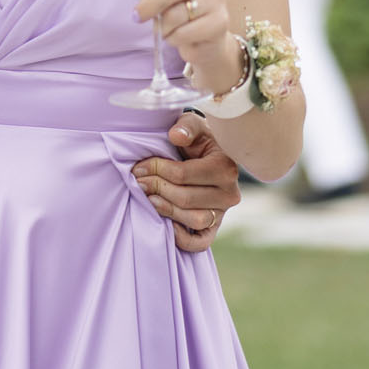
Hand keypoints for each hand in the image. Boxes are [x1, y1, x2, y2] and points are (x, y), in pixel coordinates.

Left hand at [132, 116, 241, 252]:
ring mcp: (223, 212)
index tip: (138, 167)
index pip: (184, 174)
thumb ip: (185, 127)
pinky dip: (183, 239)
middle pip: (186, 198)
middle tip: (138, 182)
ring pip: (194, 220)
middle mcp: (229, 192)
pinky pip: (201, 242)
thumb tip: (175, 135)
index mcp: (225, 166)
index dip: (156, 170)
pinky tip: (166, 226)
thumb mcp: (192, 126)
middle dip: (157, 189)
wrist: (207, 155)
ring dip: (166, 210)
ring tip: (149, 199)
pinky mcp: (215, 227)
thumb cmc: (196, 139)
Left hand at [134, 0, 236, 80]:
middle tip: (136, 16)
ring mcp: (217, 1)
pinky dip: (172, 38)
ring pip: (176, 14)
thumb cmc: (181, 9)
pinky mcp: (220, 23)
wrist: (206, 39)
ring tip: (162, 29)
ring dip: (161, 26)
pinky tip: (174, 36)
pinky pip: (184, 33)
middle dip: (149, 4)